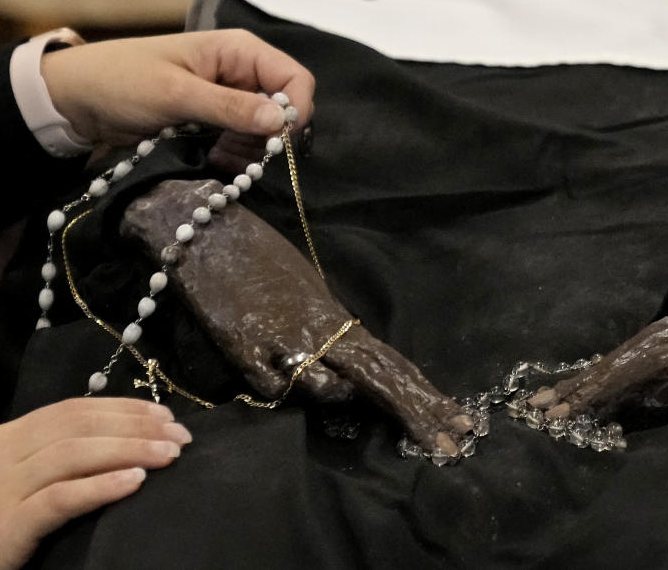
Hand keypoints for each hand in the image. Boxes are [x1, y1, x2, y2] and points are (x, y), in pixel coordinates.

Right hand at [0, 398, 190, 569]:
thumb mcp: (8, 484)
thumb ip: (48, 461)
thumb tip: (116, 444)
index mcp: (4, 438)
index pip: (74, 409)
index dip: (125, 408)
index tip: (166, 415)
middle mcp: (1, 454)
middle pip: (80, 425)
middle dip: (137, 425)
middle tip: (181, 435)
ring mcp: (0, 489)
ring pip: (75, 454)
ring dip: (131, 450)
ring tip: (170, 456)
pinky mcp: (3, 527)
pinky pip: (60, 498)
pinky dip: (101, 486)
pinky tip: (136, 482)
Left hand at [41, 29, 314, 144]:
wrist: (76, 99)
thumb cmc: (122, 81)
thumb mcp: (176, 94)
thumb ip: (230, 107)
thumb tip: (281, 121)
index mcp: (239, 51)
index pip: (295, 79)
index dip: (296, 112)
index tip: (279, 145)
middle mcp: (242, 73)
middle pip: (285, 109)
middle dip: (271, 138)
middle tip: (243, 160)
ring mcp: (230, 100)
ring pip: (266, 132)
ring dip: (251, 152)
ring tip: (220, 162)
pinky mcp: (215, 123)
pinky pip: (243, 144)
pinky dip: (235, 157)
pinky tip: (214, 163)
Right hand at [122, 179, 475, 458]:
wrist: (205, 224)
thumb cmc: (258, 256)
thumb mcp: (308, 292)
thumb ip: (330, 329)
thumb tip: (352, 363)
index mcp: (336, 315)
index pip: (391, 361)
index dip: (425, 394)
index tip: (461, 422)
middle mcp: (318, 329)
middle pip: (375, 377)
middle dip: (414, 411)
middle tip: (452, 443)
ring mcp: (280, 338)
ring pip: (323, 387)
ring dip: (333, 397)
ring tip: (333, 390)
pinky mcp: (241, 344)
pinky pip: (270, 386)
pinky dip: (278, 389)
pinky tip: (276, 380)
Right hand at [527, 295, 667, 424]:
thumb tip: (663, 420)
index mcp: (657, 361)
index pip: (611, 386)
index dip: (583, 403)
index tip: (557, 416)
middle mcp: (642, 350)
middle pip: (598, 375)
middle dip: (567, 394)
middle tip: (534, 409)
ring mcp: (642, 343)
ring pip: (601, 367)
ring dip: (572, 385)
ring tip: (541, 397)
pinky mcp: (647, 340)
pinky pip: (611, 359)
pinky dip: (589, 373)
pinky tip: (576, 383)